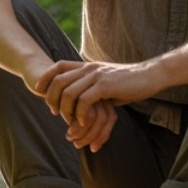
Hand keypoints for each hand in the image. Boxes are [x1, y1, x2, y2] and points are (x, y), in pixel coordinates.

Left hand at [33, 60, 165, 141]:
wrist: (150, 76)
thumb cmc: (128, 82)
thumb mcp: (105, 81)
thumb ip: (91, 85)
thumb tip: (79, 98)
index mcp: (87, 66)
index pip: (58, 66)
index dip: (45, 77)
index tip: (37, 90)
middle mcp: (89, 68)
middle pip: (58, 80)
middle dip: (51, 98)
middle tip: (54, 113)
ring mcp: (97, 75)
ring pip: (69, 92)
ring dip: (65, 109)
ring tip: (68, 121)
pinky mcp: (106, 85)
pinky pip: (84, 100)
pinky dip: (80, 113)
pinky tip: (82, 121)